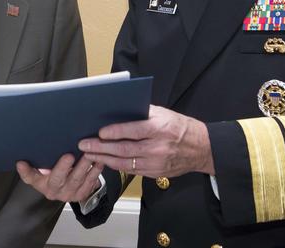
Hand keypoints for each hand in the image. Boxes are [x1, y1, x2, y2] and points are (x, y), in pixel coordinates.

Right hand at [16, 153, 102, 202]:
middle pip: (59, 179)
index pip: (32, 178)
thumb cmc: (50, 175)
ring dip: (84, 167)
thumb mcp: (38, 173)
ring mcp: (69, 194)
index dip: (27, 171)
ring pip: (77, 180)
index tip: (22, 162)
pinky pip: (90, 183)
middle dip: (64, 167)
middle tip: (69, 155)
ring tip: (88, 154)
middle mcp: (54, 192)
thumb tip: (19, 163)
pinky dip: (96, 171)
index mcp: (41, 184)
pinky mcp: (82, 194)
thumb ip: (30, 169)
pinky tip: (99, 161)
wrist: (65, 189)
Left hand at [78, 105, 214, 177]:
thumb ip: (142, 113)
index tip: (100, 132)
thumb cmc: (179, 126)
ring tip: (89, 154)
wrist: (200, 148)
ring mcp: (156, 163)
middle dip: (102, 147)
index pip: (134, 131)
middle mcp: (158, 148)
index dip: (115, 132)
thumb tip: (118, 110)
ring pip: (125, 163)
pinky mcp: (155, 173)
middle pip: (125, 150)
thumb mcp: (163, 113)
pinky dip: (116, 166)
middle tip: (84, 144)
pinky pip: (131, 170)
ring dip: (104, 159)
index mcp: (160, 128)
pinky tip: (104, 161)